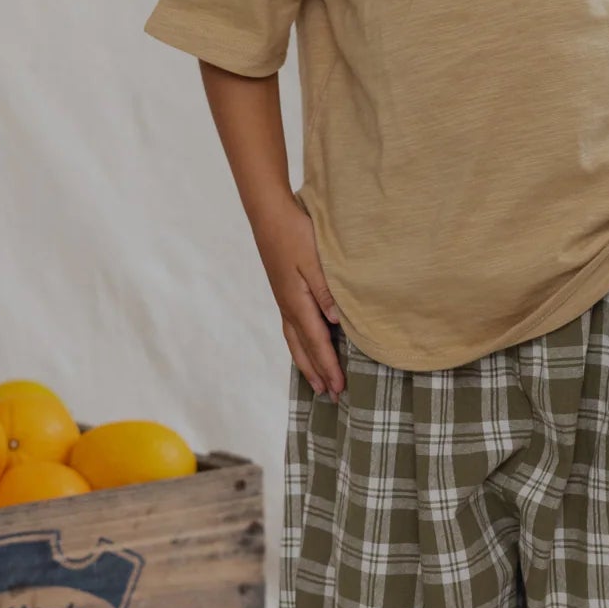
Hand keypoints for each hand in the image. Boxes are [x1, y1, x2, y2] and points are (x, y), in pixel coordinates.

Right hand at [253, 195, 346, 400]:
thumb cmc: (295, 233)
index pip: (317, 341)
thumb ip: (326, 291)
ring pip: (295, 340)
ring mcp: (283, 299)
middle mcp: (288, 306)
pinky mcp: (283, 291)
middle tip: (330, 394)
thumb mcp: (315, 260)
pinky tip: (304, 346)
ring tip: (316, 381)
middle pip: (303, 348)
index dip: (329, 365)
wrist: (269, 213)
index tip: (339, 386)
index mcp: (297, 301)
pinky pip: (291, 328)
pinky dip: (300, 345)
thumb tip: (337, 322)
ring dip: (306, 362)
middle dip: (317, 371)